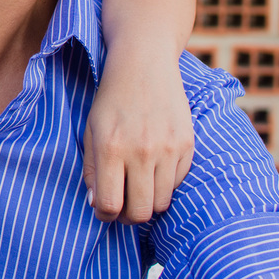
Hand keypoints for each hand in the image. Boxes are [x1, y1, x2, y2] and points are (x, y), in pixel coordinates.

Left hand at [82, 56, 193, 223]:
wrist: (144, 63)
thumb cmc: (111, 99)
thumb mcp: (91, 130)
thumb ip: (91, 169)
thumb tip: (97, 205)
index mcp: (110, 148)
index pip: (110, 204)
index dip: (104, 214)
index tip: (104, 208)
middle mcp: (141, 151)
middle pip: (140, 212)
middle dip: (128, 215)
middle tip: (123, 204)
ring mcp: (168, 149)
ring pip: (161, 203)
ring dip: (148, 201)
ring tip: (138, 186)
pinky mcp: (187, 145)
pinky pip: (177, 183)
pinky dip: (165, 183)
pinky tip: (154, 166)